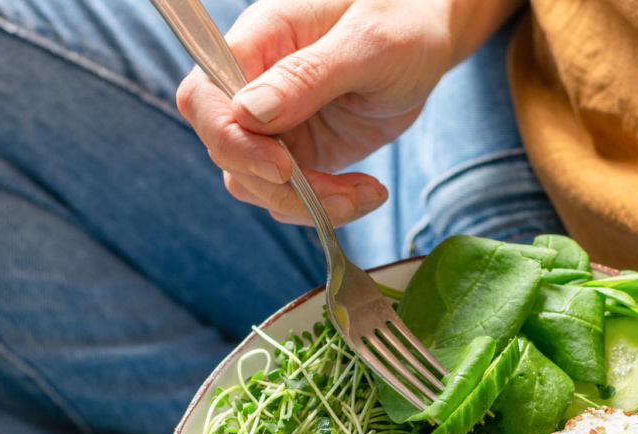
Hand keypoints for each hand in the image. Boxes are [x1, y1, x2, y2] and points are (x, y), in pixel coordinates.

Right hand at [176, 0, 520, 225]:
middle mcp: (255, 85)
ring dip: (308, 205)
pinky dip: (326, 208)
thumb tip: (249, 112)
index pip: (206, 98)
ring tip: (367, 195)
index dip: (232, 142)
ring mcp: (276, 125)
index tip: (283, 169)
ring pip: (256, 184)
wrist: (431, 39)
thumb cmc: (403, 20)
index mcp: (258, 42)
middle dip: (281, 188)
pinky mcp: (302, 153)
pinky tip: (368, 193)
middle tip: (345, 197)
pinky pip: (292, 196)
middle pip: (228, 153)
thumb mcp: (367, 44)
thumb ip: (307, 76)